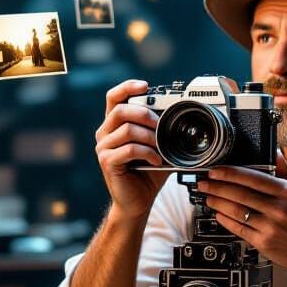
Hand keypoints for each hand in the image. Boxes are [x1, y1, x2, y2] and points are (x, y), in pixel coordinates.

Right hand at [95, 80, 169, 218]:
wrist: (138, 201)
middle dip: (145, 114)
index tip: (145, 86)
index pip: (113, 97)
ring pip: (127, 130)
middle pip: (120, 110)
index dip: (127, 87)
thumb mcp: (158, 146)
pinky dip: (147, 153)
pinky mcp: (107, 162)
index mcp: (114, 125)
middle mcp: (104, 133)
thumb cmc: (147, 173)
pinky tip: (156, 160)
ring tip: (161, 147)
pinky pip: (129, 149)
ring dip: (150, 136)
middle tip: (160, 124)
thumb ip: (163, 130)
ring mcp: (103, 148)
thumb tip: (183, 114)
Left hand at [197, 159, 286, 285]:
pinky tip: (219, 214)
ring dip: (218, 203)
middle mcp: (278, 209)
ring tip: (208, 198)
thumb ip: (285, 171)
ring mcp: (270, 226)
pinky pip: (239, 229)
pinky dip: (226, 220)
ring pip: (237, 211)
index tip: (215, 171)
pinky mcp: (264, 242)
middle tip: (204, 183)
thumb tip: (274, 151)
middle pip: (240, 194)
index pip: (252, 178)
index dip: (230, 173)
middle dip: (217, 187)